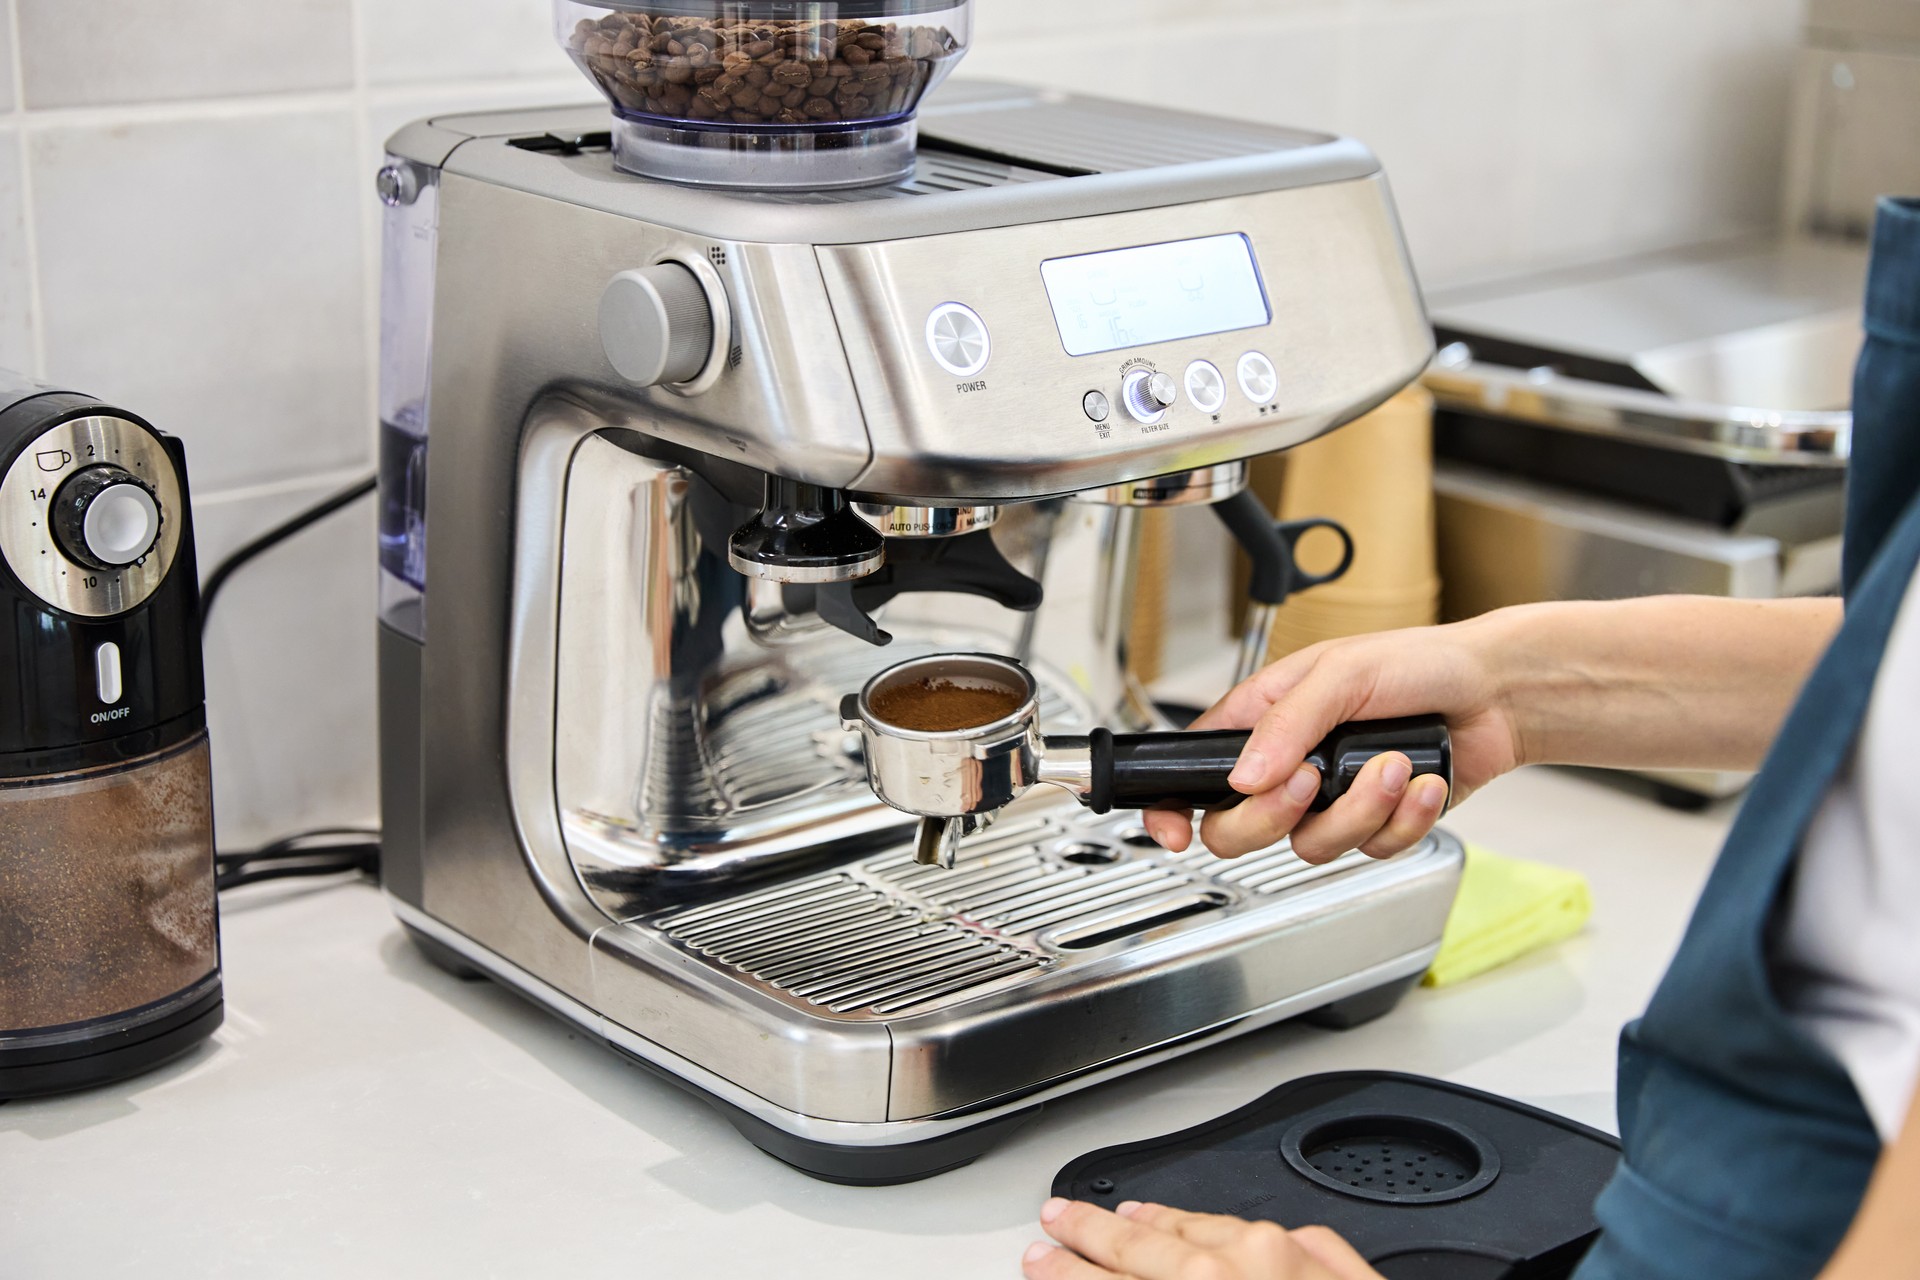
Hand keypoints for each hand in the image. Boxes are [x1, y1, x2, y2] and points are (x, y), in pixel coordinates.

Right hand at [1022, 1198, 1383, 1279]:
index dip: (1067, 1274)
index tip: (1038, 1263)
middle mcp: (1235, 1270)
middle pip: (1143, 1246)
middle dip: (1090, 1233)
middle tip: (1056, 1221)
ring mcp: (1281, 1255)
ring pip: (1196, 1226)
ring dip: (1149, 1223)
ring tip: (1116, 1216)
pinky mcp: (1323, 1255)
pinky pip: (1251, 1225)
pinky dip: (1214, 1224)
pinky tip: (1200, 1221)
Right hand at [1144, 618, 1523, 862]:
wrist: (1497, 694)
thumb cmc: (1419, 663)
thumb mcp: (1341, 672)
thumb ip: (1285, 725)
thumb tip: (1243, 777)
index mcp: (1262, 721)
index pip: (1193, 769)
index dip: (1173, 806)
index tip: (1174, 830)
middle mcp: (1289, 766)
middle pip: (1238, 829)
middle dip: (1276, 814)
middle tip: (1312, 781)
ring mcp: (1331, 801)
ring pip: (1310, 847)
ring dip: (1360, 809)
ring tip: (1393, 765)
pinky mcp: (1376, 824)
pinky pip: (1369, 850)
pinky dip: (1403, 820)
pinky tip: (1423, 782)